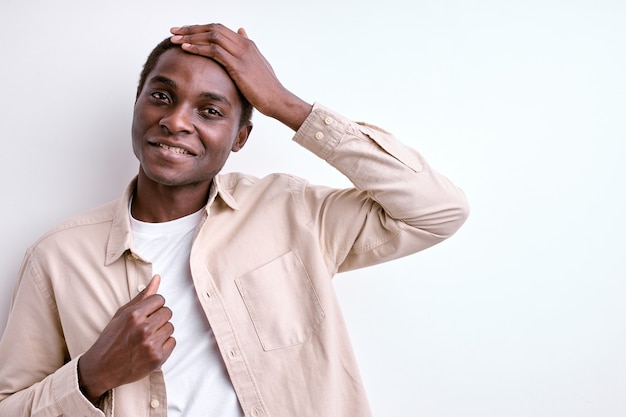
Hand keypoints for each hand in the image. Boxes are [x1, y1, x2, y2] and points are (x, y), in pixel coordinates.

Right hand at [78, 275, 174, 402]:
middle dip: (159, 318)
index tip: (147, 313)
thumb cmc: (111, 339)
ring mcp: (151, 344)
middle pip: (167, 312)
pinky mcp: (158, 358)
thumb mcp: (122, 314)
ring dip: (161, 331)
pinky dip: (164, 345)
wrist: (102, 369)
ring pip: (171, 327)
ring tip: (147, 338)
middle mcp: (143, 328)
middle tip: (146, 326)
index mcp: (134, 315)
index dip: (154, 306)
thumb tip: (157, 278)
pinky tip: (150, 347)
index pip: (160, 299)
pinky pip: (172, 342)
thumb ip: (142, 296)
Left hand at [170, 23, 311, 130]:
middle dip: (191, 29)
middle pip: (213, 28)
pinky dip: (198, 48)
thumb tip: (240, 31)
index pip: (219, 29)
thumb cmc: (267, 88)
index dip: (200, 28)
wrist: (277, 100)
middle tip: (174, 30)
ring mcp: (241, 54)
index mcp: (247, 43)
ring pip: (211, 36)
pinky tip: (186, 48)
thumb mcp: (257, 63)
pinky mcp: (238, 65)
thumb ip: (246, 48)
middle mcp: (244, 44)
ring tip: (175, 38)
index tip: (184, 31)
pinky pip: (214, 51)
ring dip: (191, 36)